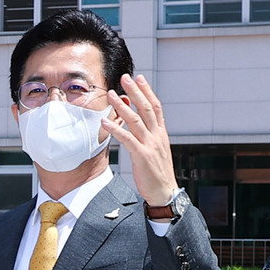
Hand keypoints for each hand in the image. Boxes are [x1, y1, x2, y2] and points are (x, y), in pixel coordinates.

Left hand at [102, 73, 177, 207]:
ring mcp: (150, 145)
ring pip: (136, 120)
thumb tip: (139, 125)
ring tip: (111, 94)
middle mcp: (157, 136)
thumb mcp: (155, 150)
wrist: (164, 191)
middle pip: (146, 108)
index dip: (147, 91)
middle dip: (136, 91)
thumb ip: (148, 136)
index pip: (156, 107)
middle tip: (125, 77)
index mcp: (161, 134)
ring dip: (122, 106)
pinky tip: (105, 121)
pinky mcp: (142, 156)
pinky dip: (115, 128)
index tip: (139, 78)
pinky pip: (127, 138)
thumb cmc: (156, 173)